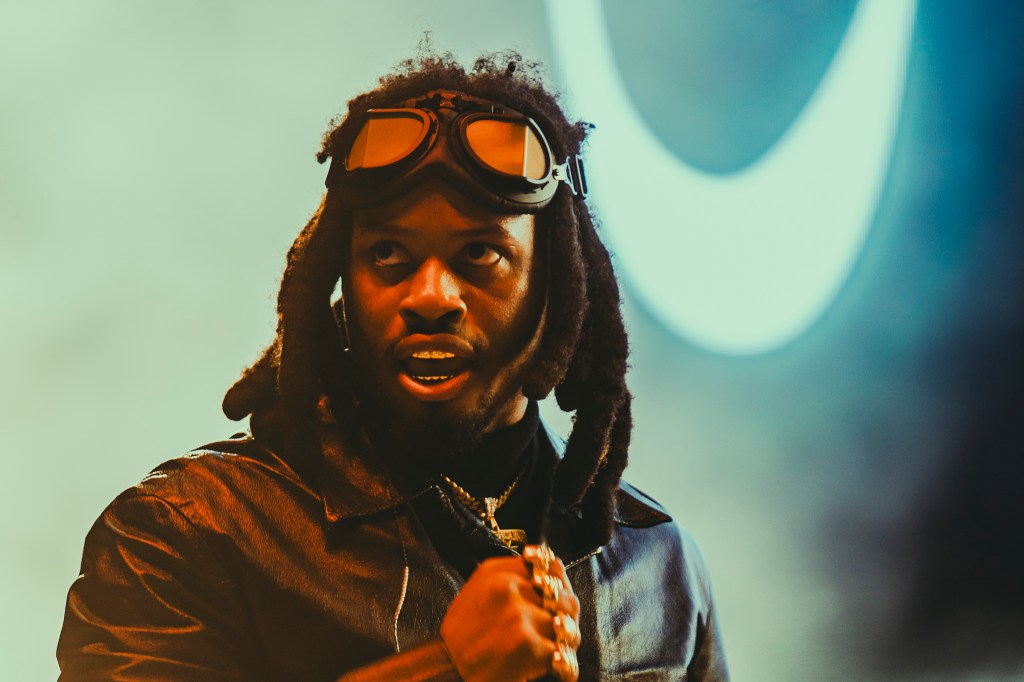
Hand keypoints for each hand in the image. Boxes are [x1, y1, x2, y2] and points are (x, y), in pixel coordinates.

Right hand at [439, 552, 579, 681]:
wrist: (447, 667)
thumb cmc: (464, 634)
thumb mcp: (480, 590)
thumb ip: (513, 578)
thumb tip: (552, 578)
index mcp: (497, 571)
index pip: (549, 565)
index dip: (561, 584)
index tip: (558, 598)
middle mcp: (508, 587)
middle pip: (563, 597)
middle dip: (567, 617)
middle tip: (562, 631)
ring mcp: (518, 613)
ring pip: (566, 625)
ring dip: (567, 642)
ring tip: (559, 651)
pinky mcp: (526, 642)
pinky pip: (562, 652)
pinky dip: (564, 665)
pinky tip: (556, 668)